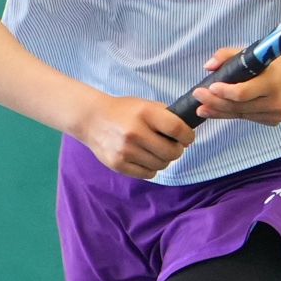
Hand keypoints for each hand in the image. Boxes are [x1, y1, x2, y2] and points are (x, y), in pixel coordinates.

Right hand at [75, 93, 194, 178]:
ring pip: (161, 165)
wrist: (92, 119)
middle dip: (176, 151)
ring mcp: (125, 150)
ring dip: (163, 160)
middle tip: (170, 146)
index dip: (188, 136)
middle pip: (171, 152)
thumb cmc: (124, 111)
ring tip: (155, 152)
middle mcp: (135, 132)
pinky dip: (150, 169)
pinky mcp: (118, 164)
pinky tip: (144, 158)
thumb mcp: (146, 105)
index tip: (186, 137)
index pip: (177, 129)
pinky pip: (147, 174)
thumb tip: (187, 140)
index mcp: (145, 113)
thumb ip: (168, 118)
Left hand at [191, 47, 280, 125]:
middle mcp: (276, 101)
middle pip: (238, 107)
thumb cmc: (274, 58)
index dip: (223, 93)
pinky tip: (221, 110)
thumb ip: (228, 55)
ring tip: (203, 108)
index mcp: (272, 82)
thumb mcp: (253, 51)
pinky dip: (235, 113)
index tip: (208, 88)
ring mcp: (277, 114)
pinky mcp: (276, 120)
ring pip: (241, 115)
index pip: (242, 93)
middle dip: (214, 103)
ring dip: (220, 111)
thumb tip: (208, 67)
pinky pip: (249, 118)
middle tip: (197, 98)